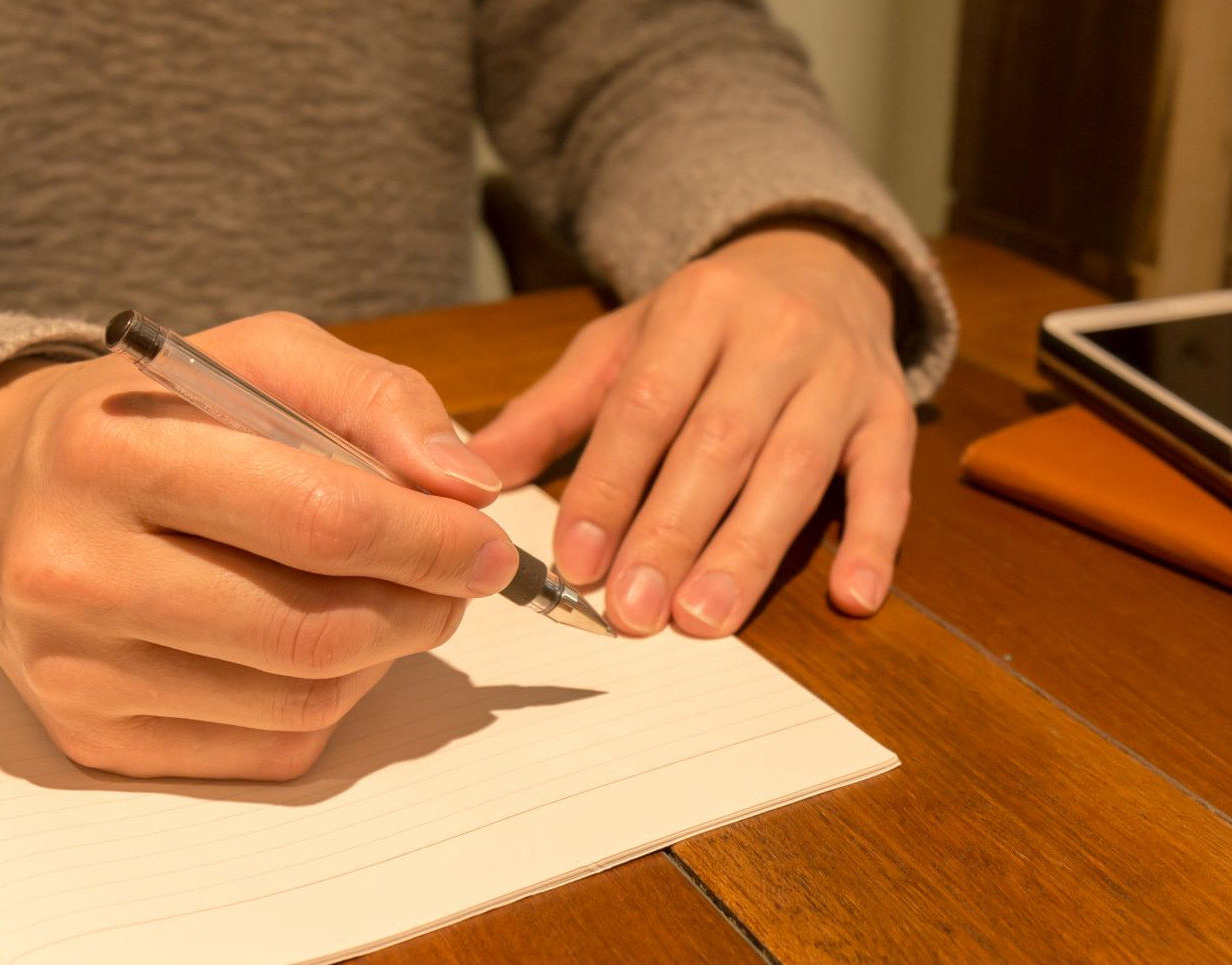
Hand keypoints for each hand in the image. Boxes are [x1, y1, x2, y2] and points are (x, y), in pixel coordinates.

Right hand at [0, 313, 516, 779]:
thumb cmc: (144, 418)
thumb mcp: (250, 357)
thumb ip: (370, 396)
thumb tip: (463, 485)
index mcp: (110, 450)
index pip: (313, 517)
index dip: (428, 539)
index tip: (489, 540)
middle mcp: (74, 568)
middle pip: (309, 627)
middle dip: (422, 606)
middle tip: (461, 580)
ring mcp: (76, 668)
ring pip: (298, 700)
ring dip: (384, 656)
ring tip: (398, 604)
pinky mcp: (92, 739)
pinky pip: (263, 750)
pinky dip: (327, 704)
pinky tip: (324, 648)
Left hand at [469, 224, 914, 636]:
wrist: (817, 263)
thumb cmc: (703, 324)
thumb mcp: (621, 345)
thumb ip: (550, 412)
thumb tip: (472, 476)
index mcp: (695, 309)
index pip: (646, 407)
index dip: (610, 486)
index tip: (575, 560)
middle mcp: (775, 334)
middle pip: (719, 443)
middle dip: (672, 532)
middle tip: (634, 611)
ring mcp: (841, 374)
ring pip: (797, 468)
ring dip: (750, 549)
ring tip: (706, 618)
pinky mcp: (891, 411)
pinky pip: (889, 480)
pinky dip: (874, 541)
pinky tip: (853, 600)